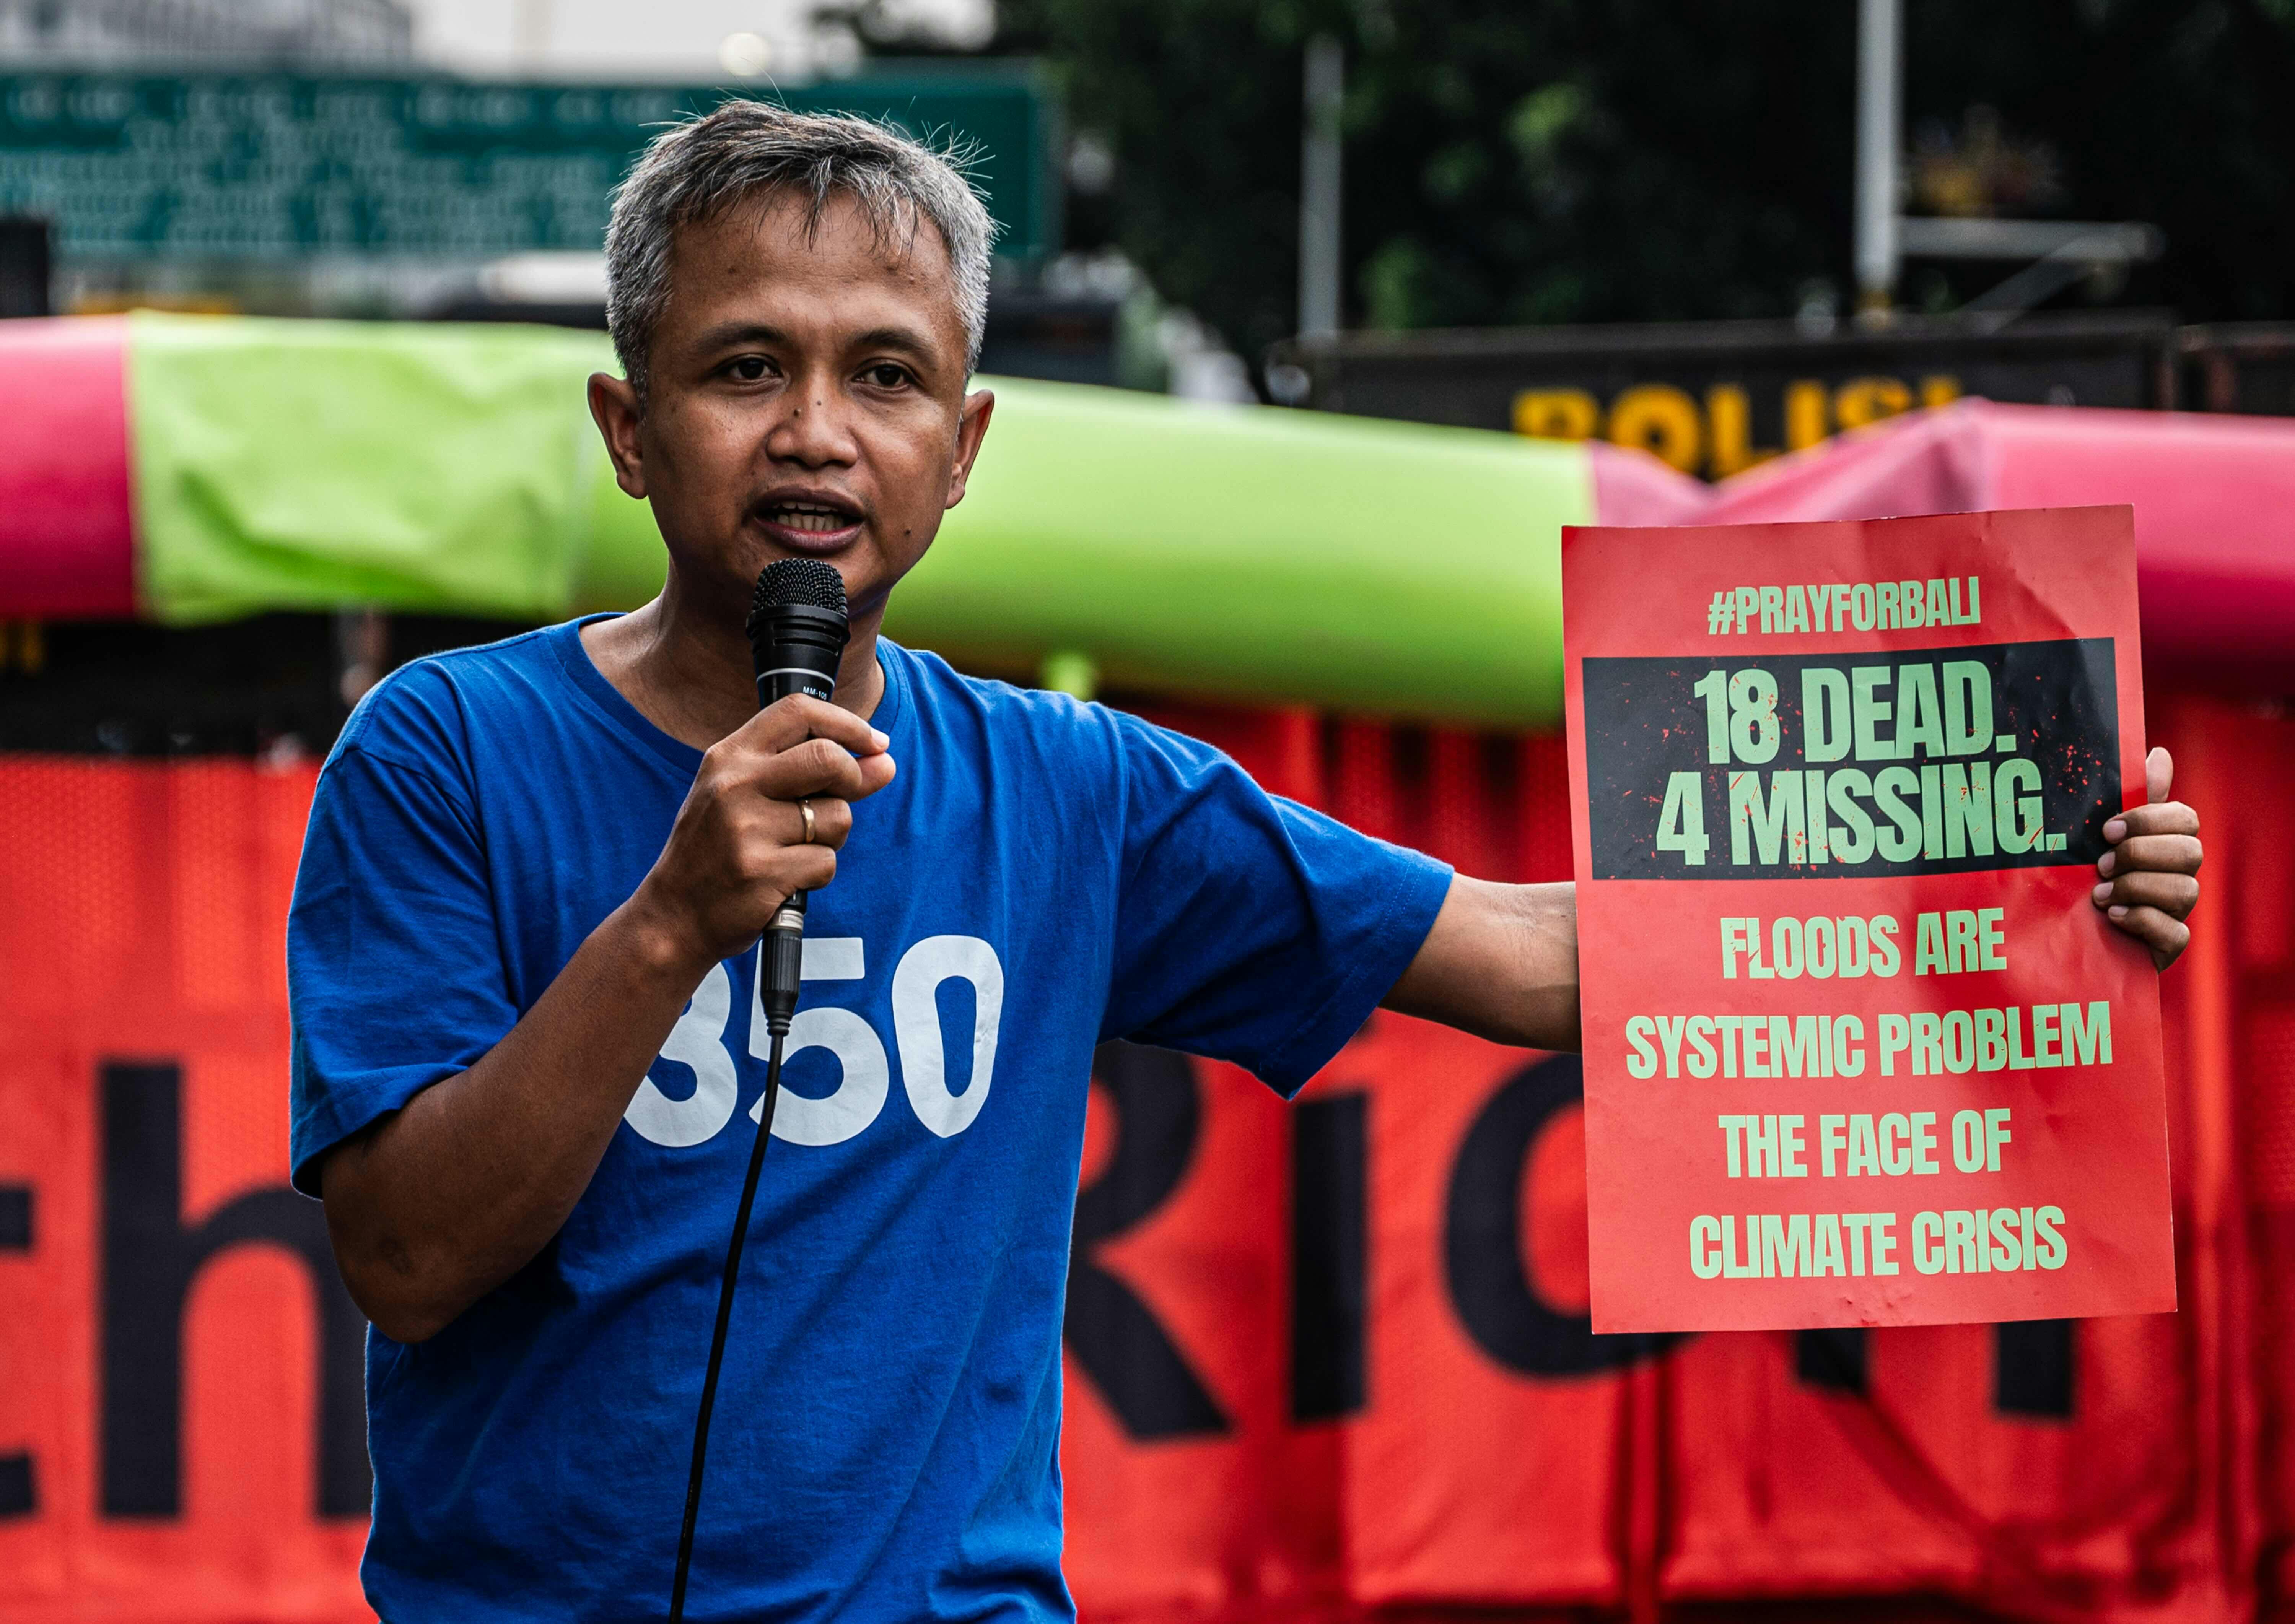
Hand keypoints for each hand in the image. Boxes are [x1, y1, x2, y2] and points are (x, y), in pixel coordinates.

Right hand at [629, 695, 895, 973]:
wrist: (673, 916)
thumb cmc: (716, 852)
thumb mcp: (746, 798)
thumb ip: (811, 774)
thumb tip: (883, 760)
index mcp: (728, 757)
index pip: (798, 711)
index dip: (847, 724)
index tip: (875, 743)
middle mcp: (734, 785)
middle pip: (828, 758)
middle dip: (853, 779)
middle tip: (844, 799)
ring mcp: (746, 829)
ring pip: (836, 816)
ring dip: (832, 837)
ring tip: (795, 850)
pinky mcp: (761, 872)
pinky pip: (826, 862)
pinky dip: (818, 873)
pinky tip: (787, 878)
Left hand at [2092, 746, 2200, 969]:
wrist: (2053, 932)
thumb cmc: (2078, 874)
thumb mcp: (2094, 834)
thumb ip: (2127, 796)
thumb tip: (2160, 754)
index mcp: (2164, 842)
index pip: (2185, 818)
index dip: (2149, 820)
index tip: (2108, 829)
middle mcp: (2177, 875)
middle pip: (2190, 852)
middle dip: (2141, 855)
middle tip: (2101, 864)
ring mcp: (2175, 912)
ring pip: (2185, 891)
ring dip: (2136, 888)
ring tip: (2098, 894)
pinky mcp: (2167, 946)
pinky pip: (2176, 933)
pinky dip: (2142, 921)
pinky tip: (2113, 917)